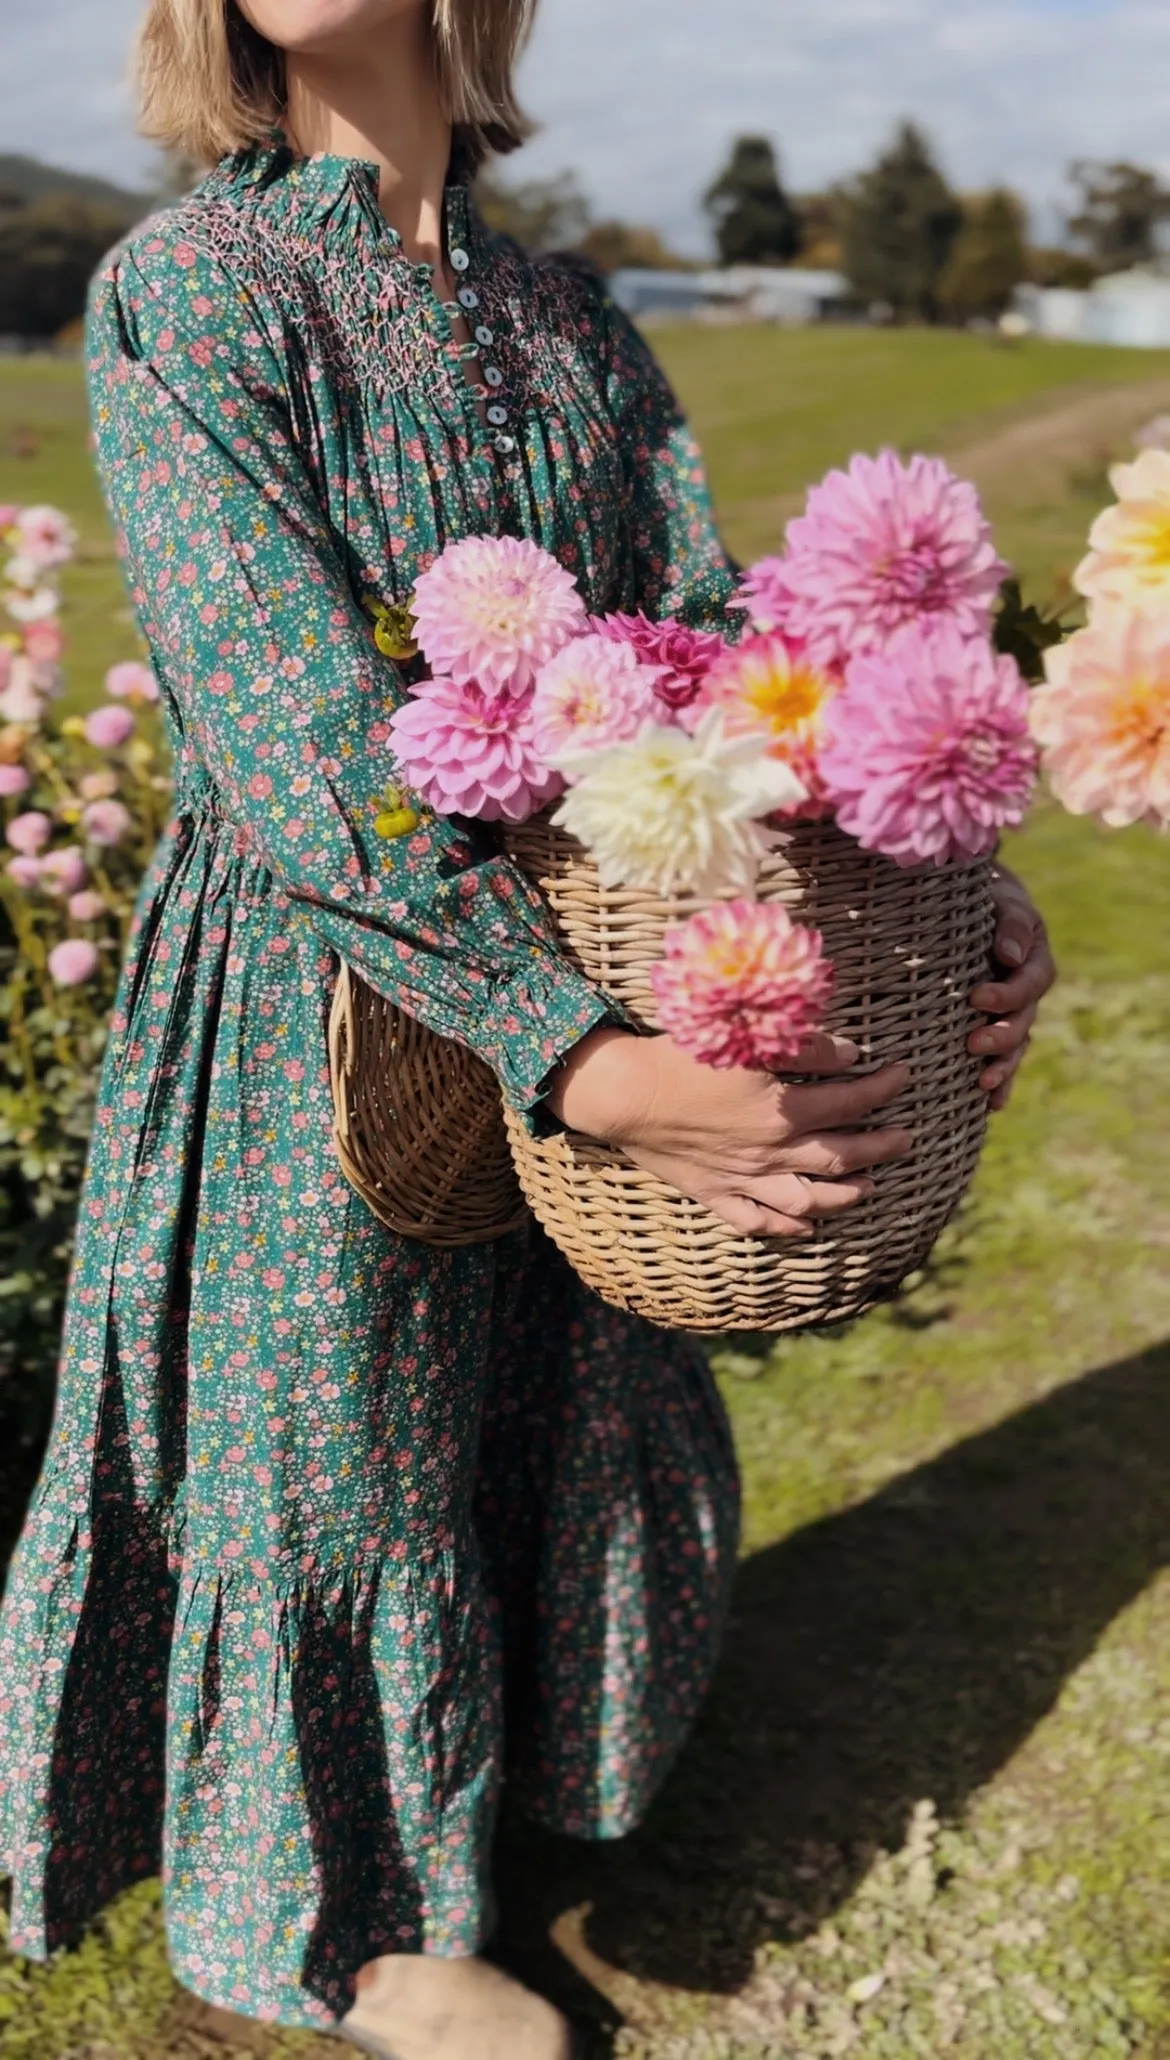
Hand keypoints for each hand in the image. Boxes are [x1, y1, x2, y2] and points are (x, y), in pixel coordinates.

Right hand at [547, 1026, 912, 1238]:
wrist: (624, 1093)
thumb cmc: (683, 1055)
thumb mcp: (749, 1038)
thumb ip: (806, 1046)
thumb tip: (852, 1055)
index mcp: (783, 1110)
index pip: (851, 1100)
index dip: (884, 1087)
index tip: (904, 1074)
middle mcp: (771, 1152)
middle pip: (842, 1156)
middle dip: (881, 1148)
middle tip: (906, 1139)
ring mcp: (743, 1179)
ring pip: (808, 1200)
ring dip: (845, 1196)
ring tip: (870, 1187)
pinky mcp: (714, 1192)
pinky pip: (756, 1221)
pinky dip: (785, 1230)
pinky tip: (805, 1229)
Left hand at [969, 864, 1056, 1109]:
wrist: (976, 909)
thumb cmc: (989, 901)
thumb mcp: (1005, 902)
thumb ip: (1012, 925)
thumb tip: (1010, 956)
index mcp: (1034, 963)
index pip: (1029, 984)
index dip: (1007, 995)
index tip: (977, 998)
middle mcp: (1026, 995)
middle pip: (1023, 1022)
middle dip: (1001, 1037)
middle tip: (973, 1043)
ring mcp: (1013, 1016)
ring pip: (1016, 1047)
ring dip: (1002, 1067)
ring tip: (983, 1083)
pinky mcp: (994, 1029)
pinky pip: (1003, 1061)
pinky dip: (1001, 1084)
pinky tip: (990, 1106)